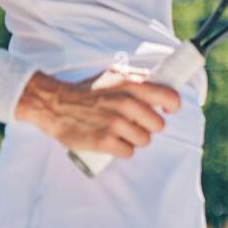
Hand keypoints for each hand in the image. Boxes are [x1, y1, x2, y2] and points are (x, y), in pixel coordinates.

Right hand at [16, 67, 183, 159]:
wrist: (56, 104)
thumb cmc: (88, 91)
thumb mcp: (114, 76)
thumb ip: (137, 79)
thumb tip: (161, 84)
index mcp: (132, 85)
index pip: (170, 97)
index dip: (172, 107)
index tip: (166, 111)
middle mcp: (126, 104)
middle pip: (158, 125)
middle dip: (149, 126)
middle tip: (135, 124)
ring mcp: (115, 124)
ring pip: (145, 140)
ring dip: (135, 139)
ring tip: (121, 133)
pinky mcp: (104, 142)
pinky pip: (128, 152)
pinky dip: (122, 150)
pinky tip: (112, 142)